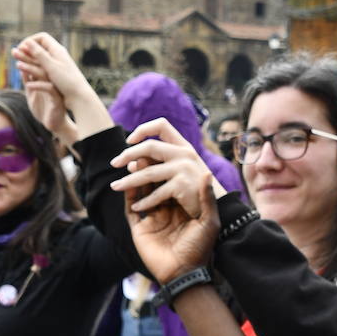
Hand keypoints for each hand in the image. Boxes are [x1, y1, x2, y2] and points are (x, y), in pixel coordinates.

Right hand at [12, 34, 98, 110]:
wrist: (79, 97)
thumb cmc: (67, 81)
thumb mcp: (50, 66)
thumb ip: (39, 54)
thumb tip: (27, 42)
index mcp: (58, 50)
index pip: (42, 37)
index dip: (30, 40)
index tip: (21, 48)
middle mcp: (57, 56)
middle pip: (40, 48)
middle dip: (27, 50)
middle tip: (14, 54)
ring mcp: (57, 65)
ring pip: (40, 59)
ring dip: (28, 60)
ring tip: (17, 64)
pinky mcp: (56, 75)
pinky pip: (42, 69)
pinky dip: (33, 69)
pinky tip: (26, 73)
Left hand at [17, 57, 77, 144]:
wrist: (53, 125)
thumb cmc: (43, 109)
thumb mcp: (31, 92)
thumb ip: (28, 80)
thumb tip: (20, 66)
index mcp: (46, 78)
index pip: (36, 63)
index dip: (26, 55)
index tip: (16, 49)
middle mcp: (52, 81)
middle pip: (39, 65)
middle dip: (26, 57)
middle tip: (15, 51)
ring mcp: (55, 89)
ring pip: (43, 75)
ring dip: (30, 69)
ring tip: (18, 65)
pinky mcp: (57, 99)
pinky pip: (48, 89)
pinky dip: (38, 86)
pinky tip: (29, 85)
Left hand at [111, 118, 226, 210]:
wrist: (222, 210)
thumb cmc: (197, 193)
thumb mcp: (179, 174)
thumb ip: (159, 165)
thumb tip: (132, 163)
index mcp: (185, 147)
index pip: (162, 125)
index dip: (143, 129)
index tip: (129, 140)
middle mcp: (185, 153)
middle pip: (149, 147)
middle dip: (127, 154)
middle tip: (114, 163)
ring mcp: (184, 168)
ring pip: (146, 172)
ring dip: (128, 180)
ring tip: (115, 187)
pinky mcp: (182, 185)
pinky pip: (155, 192)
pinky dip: (144, 201)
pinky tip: (136, 206)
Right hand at [122, 150, 219, 284]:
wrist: (185, 274)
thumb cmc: (200, 250)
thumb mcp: (209, 222)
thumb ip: (206, 198)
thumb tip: (207, 172)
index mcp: (182, 207)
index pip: (172, 182)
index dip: (168, 167)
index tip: (165, 152)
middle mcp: (166, 210)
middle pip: (155, 184)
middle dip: (149, 168)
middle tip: (144, 152)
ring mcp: (151, 218)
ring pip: (141, 193)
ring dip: (136, 178)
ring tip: (133, 163)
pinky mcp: (139, 228)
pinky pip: (131, 208)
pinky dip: (128, 195)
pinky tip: (127, 182)